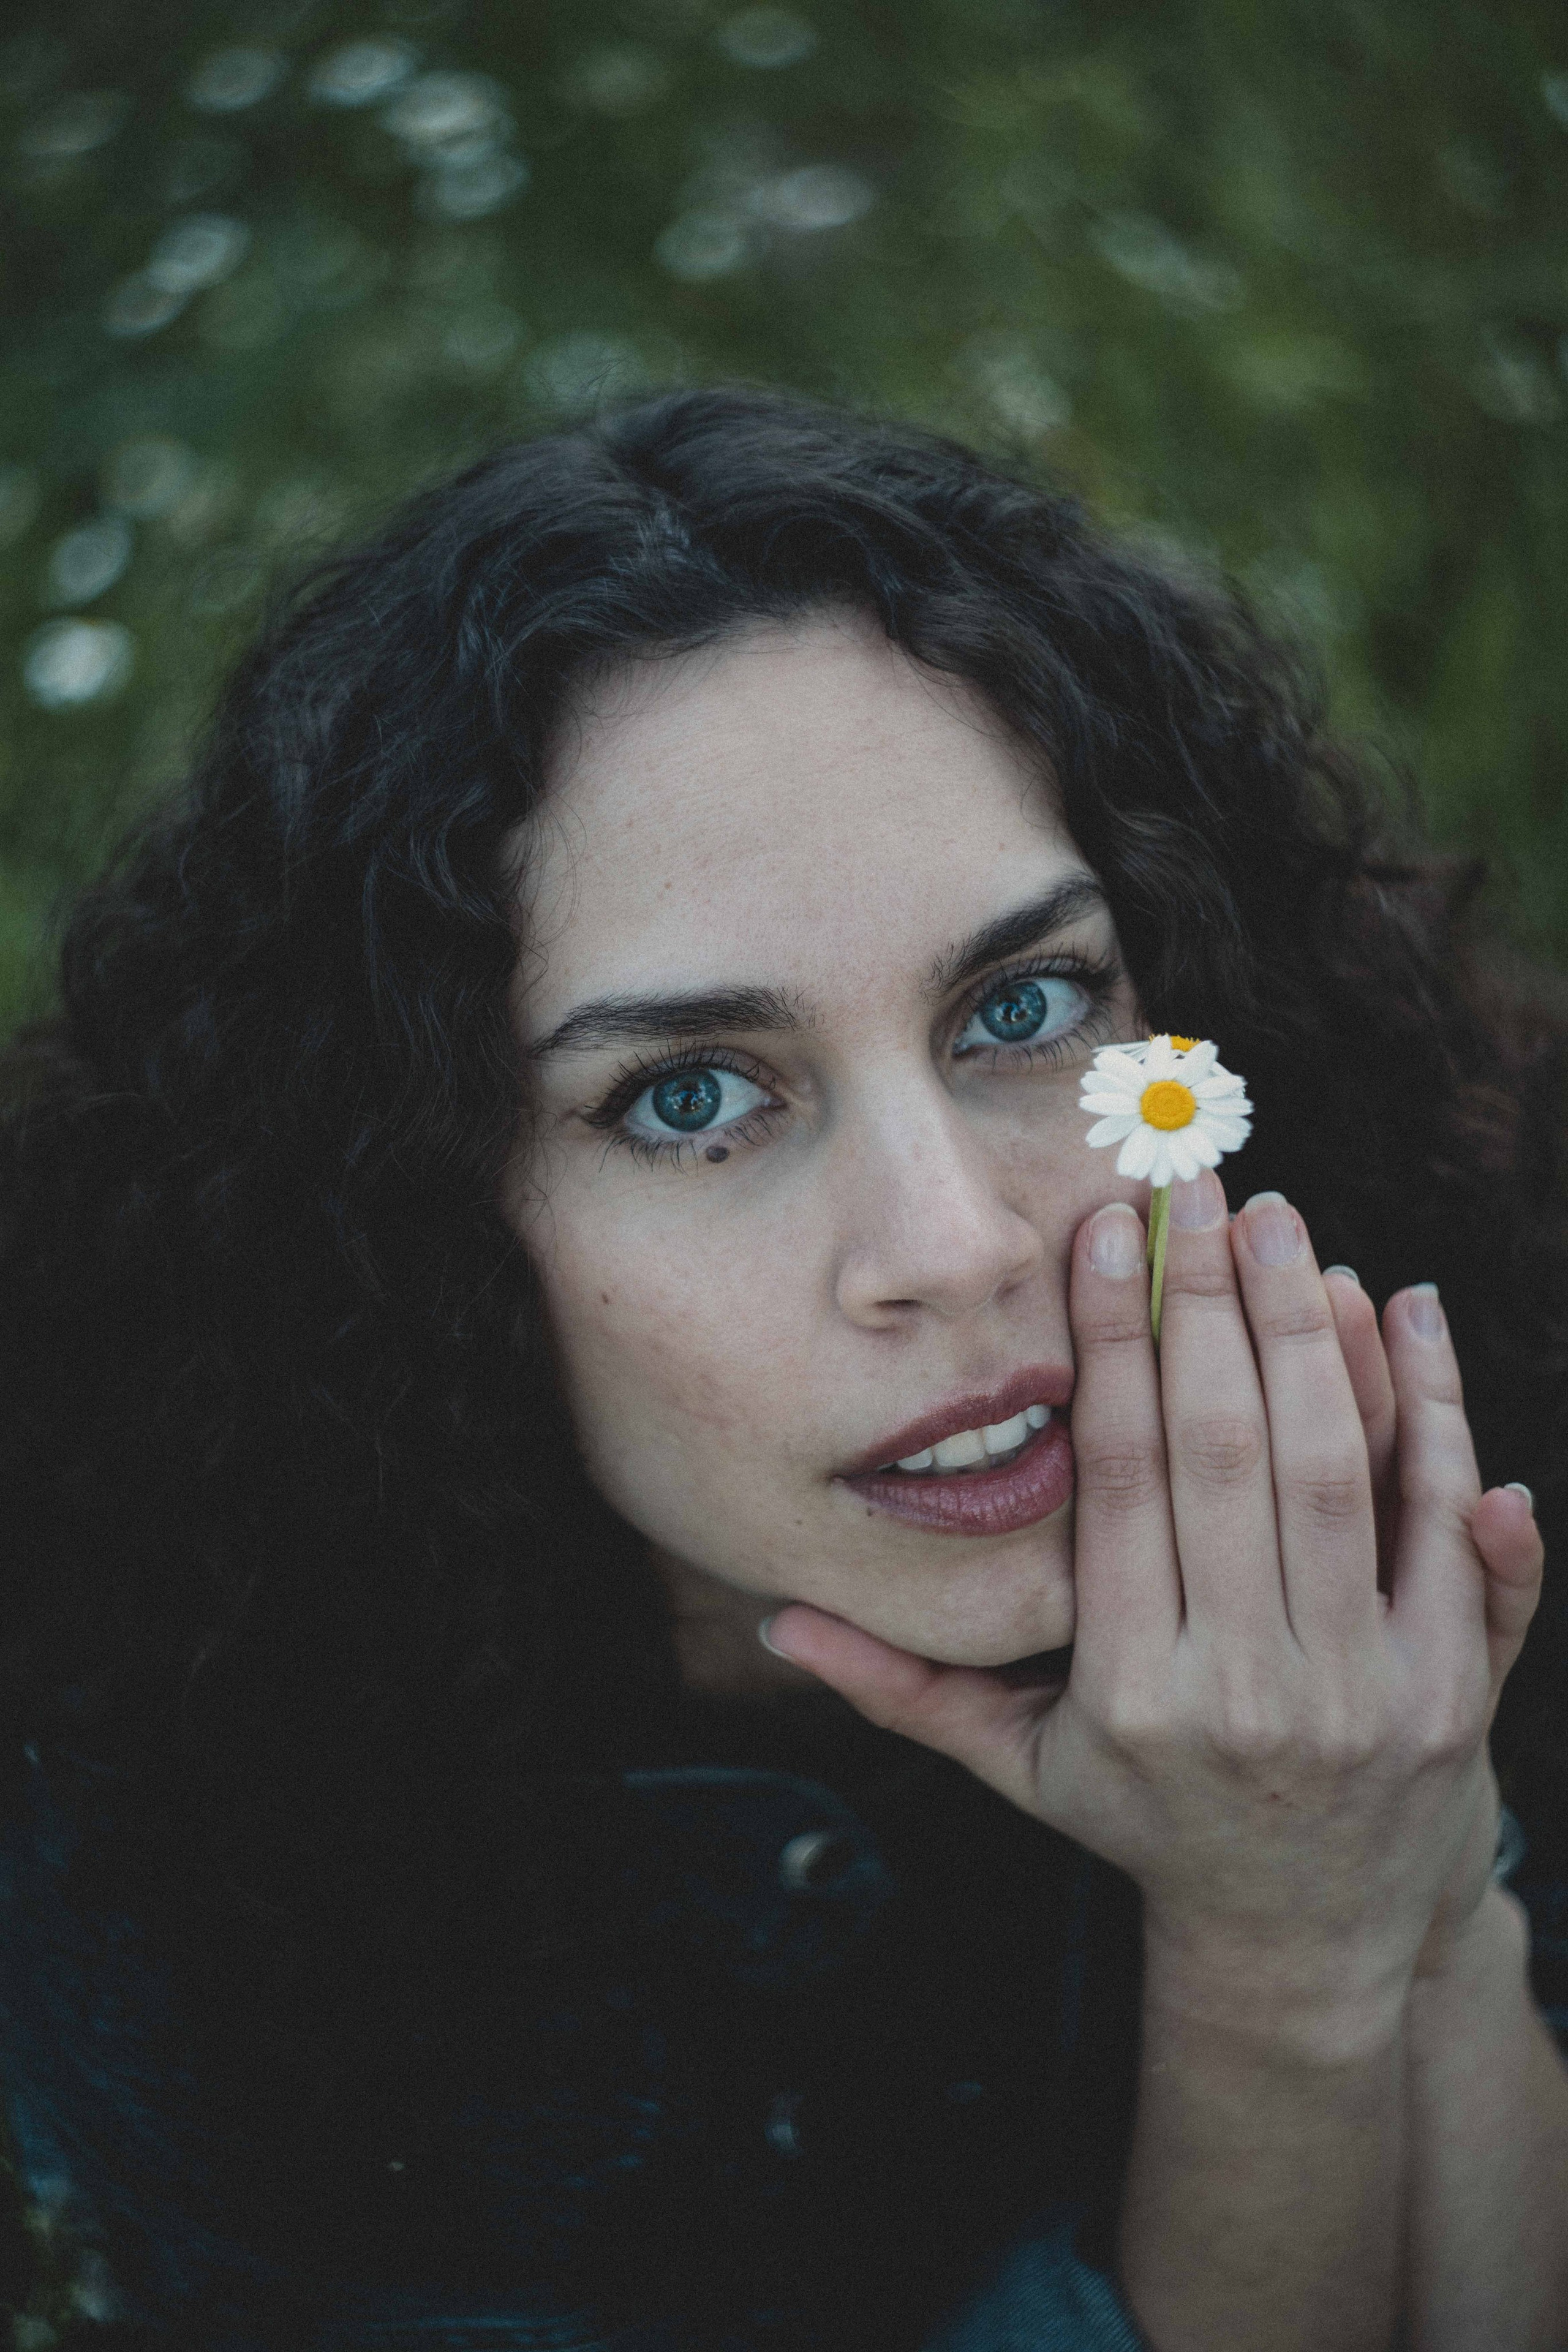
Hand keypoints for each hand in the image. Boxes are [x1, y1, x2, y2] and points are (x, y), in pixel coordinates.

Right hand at [765, 1174, 1542, 2048]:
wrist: (1308, 1940)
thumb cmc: (1147, 1823)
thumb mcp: (1020, 1767)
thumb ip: (904, 1687)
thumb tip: (773, 1617)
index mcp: (1132, 1690)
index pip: (1123, 1476)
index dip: (1114, 1340)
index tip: (1106, 1232)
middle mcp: (1246, 1687)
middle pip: (1225, 1451)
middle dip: (1207, 1300)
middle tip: (1198, 1184)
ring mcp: (1357, 1691)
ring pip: (1334, 1469)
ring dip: (1308, 1328)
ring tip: (1277, 1218)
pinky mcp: (1448, 1693)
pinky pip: (1441, 1525)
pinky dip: (1438, 1409)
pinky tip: (1406, 1304)